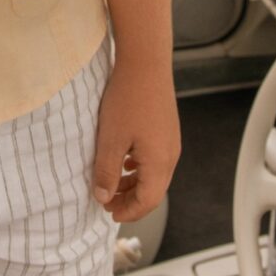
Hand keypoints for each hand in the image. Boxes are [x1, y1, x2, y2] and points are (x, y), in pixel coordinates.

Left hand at [91, 60, 180, 222]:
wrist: (145, 62)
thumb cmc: (128, 99)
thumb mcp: (110, 140)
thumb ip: (106, 173)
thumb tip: (103, 198)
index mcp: (159, 162)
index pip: (148, 201)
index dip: (128, 212)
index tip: (108, 213)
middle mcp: (171, 154)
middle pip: (154, 191)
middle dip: (131, 201)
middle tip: (107, 202)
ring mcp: (171, 141)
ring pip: (155, 175)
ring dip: (134, 184)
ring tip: (112, 183)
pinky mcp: (167, 129)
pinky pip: (156, 159)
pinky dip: (139, 168)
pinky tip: (124, 160)